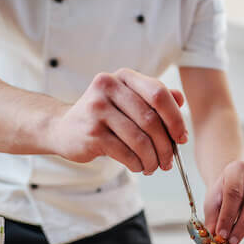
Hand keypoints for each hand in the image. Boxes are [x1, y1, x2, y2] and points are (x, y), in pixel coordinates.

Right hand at [48, 68, 187, 173]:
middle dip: (165, 146)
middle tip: (168, 161)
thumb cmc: (103, 116)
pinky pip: (125, 153)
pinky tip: (139, 166)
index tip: (181, 138)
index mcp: (123, 77)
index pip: (159, 94)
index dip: (175, 118)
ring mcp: (98, 109)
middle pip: (151, 120)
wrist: (62, 128)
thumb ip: (153, 99)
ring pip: (140, 140)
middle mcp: (109, 87)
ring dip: (152, 158)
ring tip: (154, 166)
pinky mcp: (92, 132)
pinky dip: (137, 163)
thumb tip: (181, 100)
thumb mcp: (128, 101)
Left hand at [204, 161, 243, 243]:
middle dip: (243, 224)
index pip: (234, 192)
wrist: (231, 187)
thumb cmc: (222, 195)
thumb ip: (212, 219)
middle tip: (233, 240)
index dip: (228, 216)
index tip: (221, 233)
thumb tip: (215, 238)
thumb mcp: (211, 203)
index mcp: (237, 169)